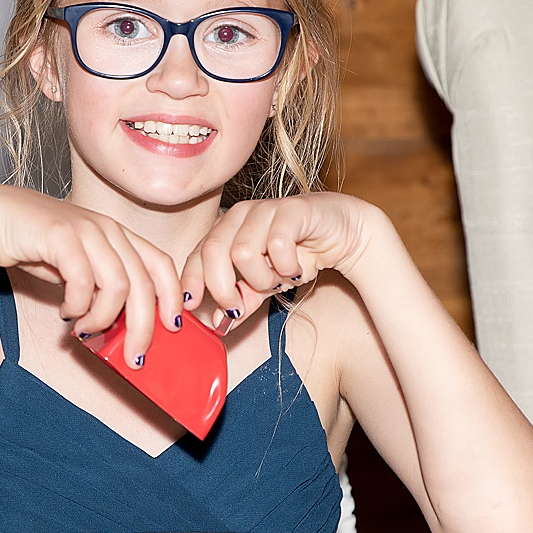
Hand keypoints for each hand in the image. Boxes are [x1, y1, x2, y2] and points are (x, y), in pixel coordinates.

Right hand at [0, 186, 185, 365]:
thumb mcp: (77, 264)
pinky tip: (65, 312)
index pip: (161, 264)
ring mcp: (86, 229)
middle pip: (144, 284)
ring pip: (118, 287)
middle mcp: (107, 228)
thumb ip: (100, 285)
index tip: (172, 328)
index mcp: (117, 233)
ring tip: (85, 331)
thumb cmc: (33, 244)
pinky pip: (84, 282)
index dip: (172, 298)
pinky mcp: (61, 235)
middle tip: (134, 357)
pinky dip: (78, 306)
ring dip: (104, 319)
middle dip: (143, 327)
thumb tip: (121, 324)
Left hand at [180, 194, 379, 332]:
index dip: (191, 282)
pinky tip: (297, 269)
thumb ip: (241, 302)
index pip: (196, 255)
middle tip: (238, 308)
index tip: (189, 307)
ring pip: (242, 252)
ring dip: (262, 278)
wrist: (343, 235)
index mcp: (225, 230)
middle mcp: (239, 215)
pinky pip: (277, 244)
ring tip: (279, 280)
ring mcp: (264, 209)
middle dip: (222, 288)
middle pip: (212, 252)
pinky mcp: (290, 209)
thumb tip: (218, 324)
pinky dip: (286, 267)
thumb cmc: (298, 255)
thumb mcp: (264, 286)